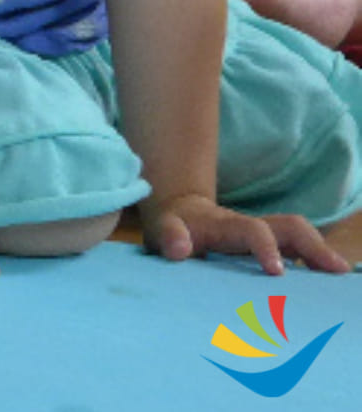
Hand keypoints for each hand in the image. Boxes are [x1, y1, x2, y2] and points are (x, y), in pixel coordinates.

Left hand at [141, 194, 350, 273]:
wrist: (179, 216)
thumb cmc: (174, 228)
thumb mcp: (164, 230)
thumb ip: (169, 237)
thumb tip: (179, 250)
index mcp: (226, 225)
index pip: (254, 229)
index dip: (266, 247)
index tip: (278, 273)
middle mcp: (251, 227)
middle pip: (291, 227)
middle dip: (315, 246)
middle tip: (338, 272)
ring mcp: (264, 236)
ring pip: (299, 238)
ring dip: (321, 256)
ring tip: (342, 281)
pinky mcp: (270, 247)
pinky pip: (298, 251)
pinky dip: (316, 265)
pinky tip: (327, 290)